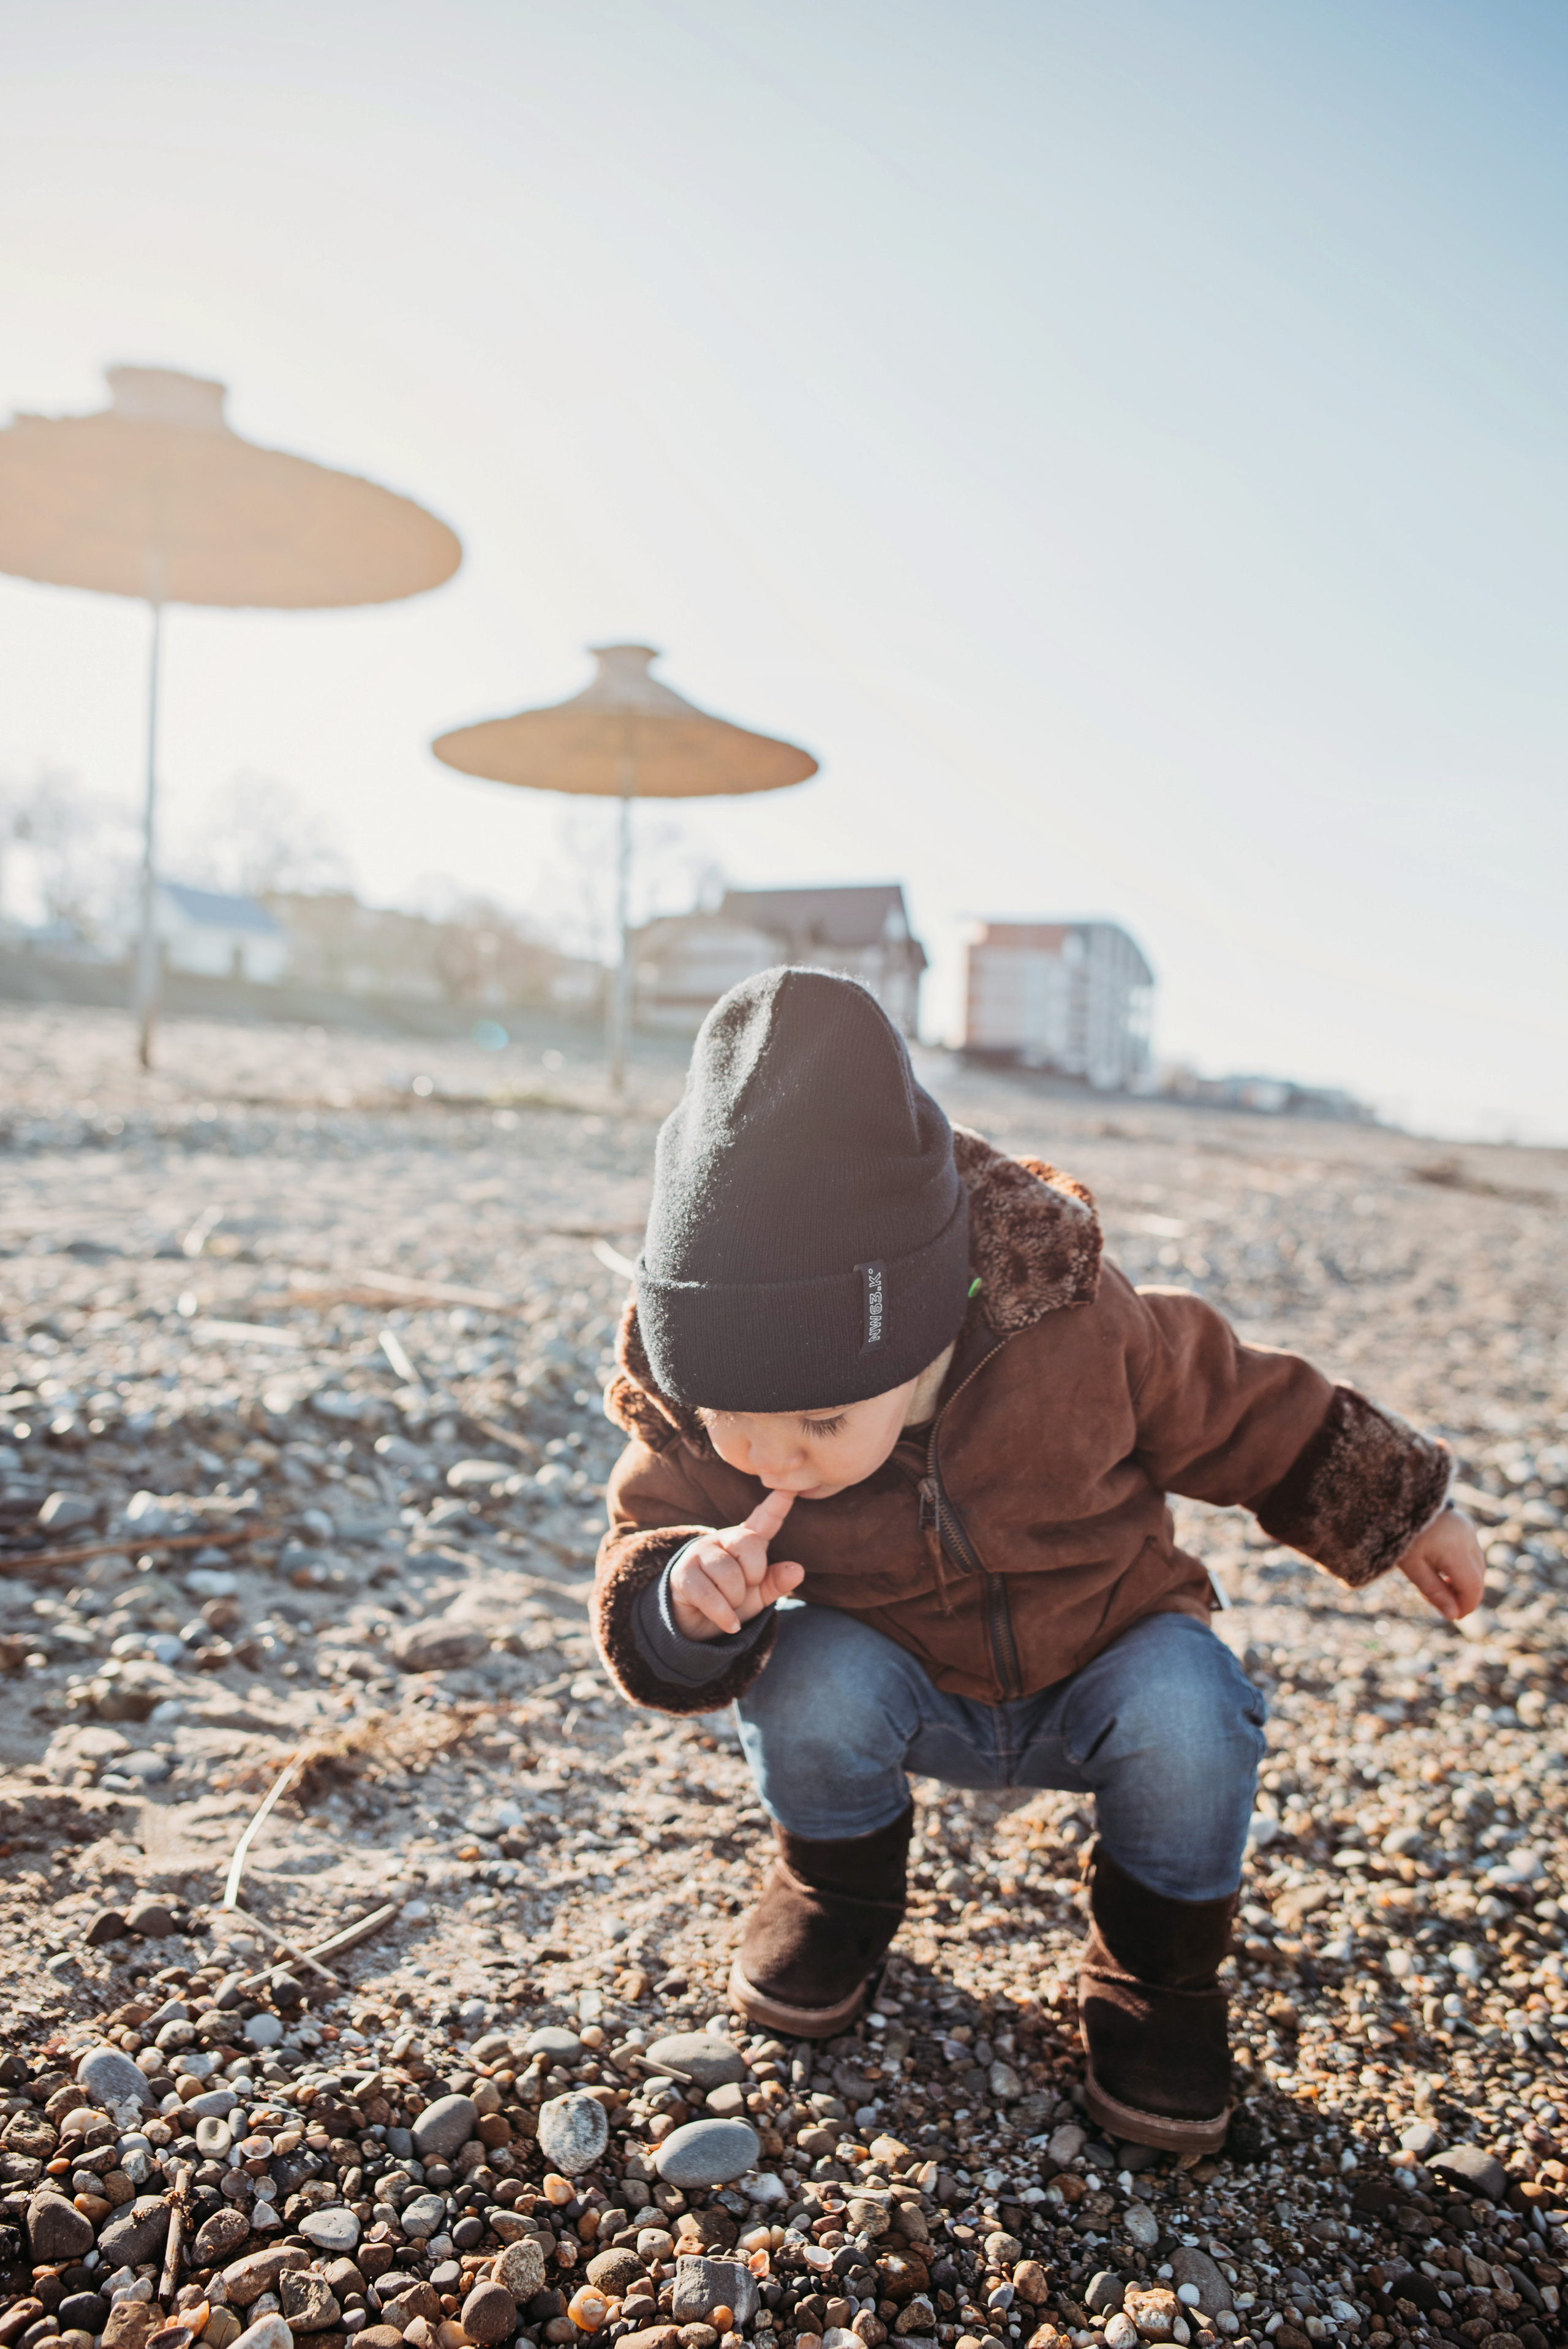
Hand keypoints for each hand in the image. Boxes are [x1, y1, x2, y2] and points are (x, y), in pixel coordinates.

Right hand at [669, 1488, 804, 1640]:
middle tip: (747, 1587)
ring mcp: (699, 1554)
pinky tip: (729, 1624)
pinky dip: (724, 1614)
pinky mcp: (683, 1575)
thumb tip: (798, 1570)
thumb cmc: (731, 1602)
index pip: (764, 1519)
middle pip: (747, 1543)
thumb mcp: (759, 1594)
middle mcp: (721, 1540)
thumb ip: (776, 1582)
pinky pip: (709, 1594)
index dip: (778, 1503)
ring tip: (731, 1605)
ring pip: (727, 1572)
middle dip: (754, 1572)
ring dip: (735, 1599)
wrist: (696, 1624)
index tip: (792, 1486)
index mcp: (744, 1541)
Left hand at [1396, 1506, 1485, 1621]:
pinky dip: (1464, 1566)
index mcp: (1454, 1549)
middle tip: (1443, 1602)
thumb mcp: (1413, 1568)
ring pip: (1478, 1567)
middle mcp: (1468, 1538)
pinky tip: (1443, 1568)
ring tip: (1439, 1583)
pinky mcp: (1467, 1525)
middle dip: (1464, 1595)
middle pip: (1478, 1578)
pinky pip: (1473, 1553)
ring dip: (1465, 1581)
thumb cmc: (1400, 1535)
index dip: (1467, 1605)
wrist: (1397, 1501)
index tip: (1454, 1616)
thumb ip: (1434, 1592)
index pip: (1472, 1586)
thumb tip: (1453, 1616)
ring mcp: (1470, 1530)